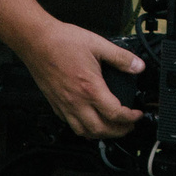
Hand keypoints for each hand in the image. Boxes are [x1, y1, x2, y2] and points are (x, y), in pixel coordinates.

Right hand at [20, 20, 145, 137]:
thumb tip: (138, 66)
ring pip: (83, 132)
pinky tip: (89, 122)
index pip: (115, 114)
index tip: (137, 115)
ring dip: (100, 134)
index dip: (130, 118)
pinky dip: (83, 129)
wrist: (36, 41)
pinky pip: (69, 124)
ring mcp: (64, 105)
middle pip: (100, 129)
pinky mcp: (54, 104)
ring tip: (111, 128)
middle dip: (118, 132)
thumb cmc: (62, 41)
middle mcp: (76, 101)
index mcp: (90, 88)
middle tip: (128, 126)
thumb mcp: (98, 45)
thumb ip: (121, 57)